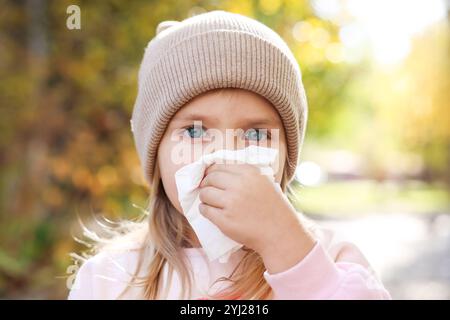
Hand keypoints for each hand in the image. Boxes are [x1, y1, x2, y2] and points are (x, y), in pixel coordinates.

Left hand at [198, 163, 314, 272]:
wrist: (280, 233)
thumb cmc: (272, 208)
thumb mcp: (263, 182)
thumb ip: (244, 175)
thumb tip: (217, 172)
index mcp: (249, 173)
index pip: (218, 167)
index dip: (210, 173)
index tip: (209, 179)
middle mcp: (239, 185)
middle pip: (210, 179)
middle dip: (205, 184)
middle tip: (206, 190)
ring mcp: (231, 203)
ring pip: (205, 194)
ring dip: (204, 198)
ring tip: (210, 202)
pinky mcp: (225, 220)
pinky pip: (205, 210)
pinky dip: (204, 210)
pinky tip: (210, 212)